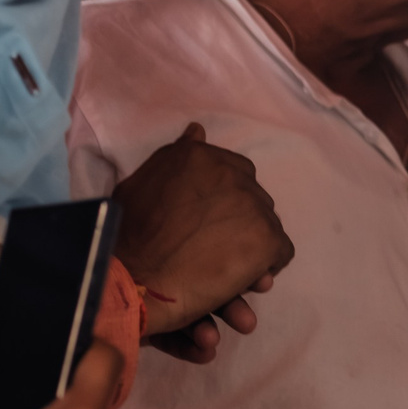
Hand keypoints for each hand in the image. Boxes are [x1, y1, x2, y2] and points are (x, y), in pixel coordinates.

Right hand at [115, 125, 293, 348]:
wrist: (129, 278)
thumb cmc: (125, 235)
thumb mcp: (142, 183)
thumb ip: (176, 157)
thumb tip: (198, 130)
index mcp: (200, 158)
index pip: (234, 171)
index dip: (224, 200)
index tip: (210, 220)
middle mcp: (232, 175)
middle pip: (253, 199)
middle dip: (239, 223)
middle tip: (218, 247)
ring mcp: (253, 207)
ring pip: (267, 225)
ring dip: (250, 246)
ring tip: (227, 267)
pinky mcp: (266, 240)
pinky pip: (281, 251)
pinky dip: (267, 266)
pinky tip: (247, 278)